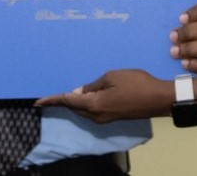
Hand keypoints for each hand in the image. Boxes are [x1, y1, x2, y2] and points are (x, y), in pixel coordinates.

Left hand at [35, 69, 169, 122]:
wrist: (159, 99)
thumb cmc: (136, 83)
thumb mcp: (111, 77)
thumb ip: (93, 85)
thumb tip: (79, 92)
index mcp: (94, 105)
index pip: (68, 102)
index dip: (52, 100)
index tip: (37, 102)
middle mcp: (96, 115)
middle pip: (74, 108)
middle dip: (61, 102)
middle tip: (48, 96)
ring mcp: (105, 118)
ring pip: (83, 111)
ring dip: (73, 103)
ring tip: (63, 95)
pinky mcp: (112, 117)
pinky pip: (92, 111)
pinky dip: (84, 105)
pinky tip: (83, 97)